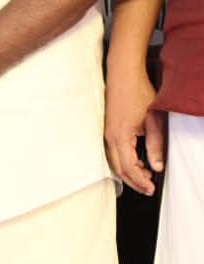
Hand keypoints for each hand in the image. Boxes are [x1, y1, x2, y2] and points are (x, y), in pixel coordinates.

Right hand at [104, 65, 165, 194]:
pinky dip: (124, 161)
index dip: (140, 181)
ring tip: (145, 175)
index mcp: (120, 136)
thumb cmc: (138, 93)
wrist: (123, 75)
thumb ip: (156, 145)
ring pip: (114, 161)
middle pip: (118, 168)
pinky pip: (112, 152)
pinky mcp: (107, 128)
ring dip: (129, 171)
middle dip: (133, 180)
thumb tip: (157, 166)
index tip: (152, 188)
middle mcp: (109, 137)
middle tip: (148, 187)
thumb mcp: (154, 120)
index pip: (129, 167)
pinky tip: (136, 159)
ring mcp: (106, 132)